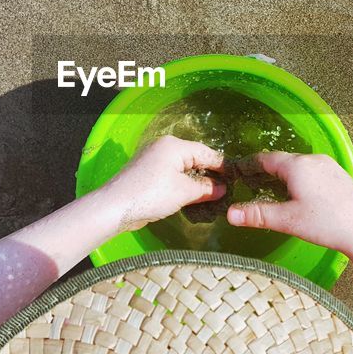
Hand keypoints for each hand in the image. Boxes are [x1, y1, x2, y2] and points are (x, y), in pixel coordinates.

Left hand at [96, 136, 225, 231]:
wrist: (115, 207)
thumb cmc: (152, 194)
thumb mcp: (184, 192)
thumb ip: (206, 188)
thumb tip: (222, 188)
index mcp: (174, 145)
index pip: (206, 152)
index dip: (222, 166)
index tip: (237, 178)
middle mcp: (163, 147)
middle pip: (194, 158)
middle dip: (210, 174)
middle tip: (227, 189)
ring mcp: (153, 160)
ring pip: (183, 168)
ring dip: (197, 182)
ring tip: (213, 196)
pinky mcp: (147, 174)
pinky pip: (172, 176)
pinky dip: (183, 185)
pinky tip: (192, 198)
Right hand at [225, 152, 352, 254]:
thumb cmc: (326, 224)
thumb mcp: (287, 220)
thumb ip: (257, 214)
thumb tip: (231, 213)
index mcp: (297, 166)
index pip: (267, 158)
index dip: (251, 164)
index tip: (240, 170)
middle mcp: (313, 160)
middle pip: (284, 161)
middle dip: (267, 171)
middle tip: (253, 183)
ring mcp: (329, 166)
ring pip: (300, 167)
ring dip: (285, 176)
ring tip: (274, 191)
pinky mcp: (340, 176)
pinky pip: (314, 172)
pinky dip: (301, 179)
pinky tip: (301, 196)